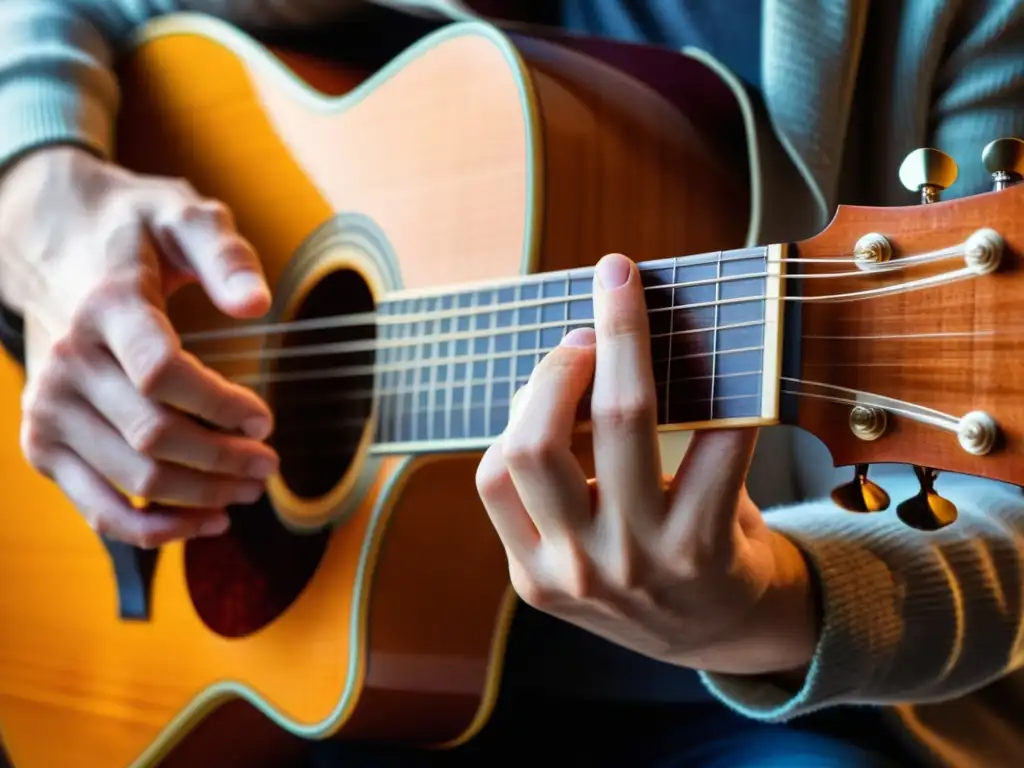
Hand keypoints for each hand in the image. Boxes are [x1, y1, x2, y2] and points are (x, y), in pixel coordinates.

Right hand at [0, 147, 278, 547]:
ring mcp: (47, 409)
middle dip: (225, 459)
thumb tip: (257, 304)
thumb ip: (225, 253)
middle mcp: (66, 363)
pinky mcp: (42, 444)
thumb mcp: (183, 218)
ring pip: (136, 477)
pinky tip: (202, 522)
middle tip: (270, 464)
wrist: (49, 249)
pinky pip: (98, 507)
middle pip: (155, 435)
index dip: (222, 405)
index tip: (266, 419)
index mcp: (105, 307)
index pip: (163, 373)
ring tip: (249, 489)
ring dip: (202, 495)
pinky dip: (153, 529)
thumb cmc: (132, 236)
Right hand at [476, 253, 817, 675]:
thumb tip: (541, 382)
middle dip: (560, 362)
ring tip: (632, 319)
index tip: (558, 360)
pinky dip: (726, 397)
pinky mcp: (704, 545)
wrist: (727, 632)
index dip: (522, 401)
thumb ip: (551, 484)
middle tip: (589, 328)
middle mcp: (578, 566)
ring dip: (625, 345)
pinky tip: (730, 370)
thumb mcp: (578, 551)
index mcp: (535, 569)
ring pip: (619, 423)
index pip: (495, 472)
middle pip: (538, 440)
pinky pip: (713, 446)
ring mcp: (640, 559)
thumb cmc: (647, 572)